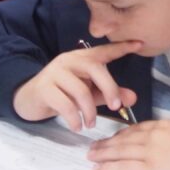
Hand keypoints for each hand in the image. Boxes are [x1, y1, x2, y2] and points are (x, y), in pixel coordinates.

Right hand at [12, 39, 142, 130]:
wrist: (29, 99)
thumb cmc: (64, 93)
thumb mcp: (89, 92)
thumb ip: (109, 93)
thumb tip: (133, 98)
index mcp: (83, 58)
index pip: (105, 50)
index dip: (122, 47)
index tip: (140, 44)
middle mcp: (70, 60)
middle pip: (95, 68)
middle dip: (109, 88)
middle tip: (115, 107)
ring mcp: (55, 72)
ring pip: (80, 90)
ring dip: (90, 110)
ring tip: (91, 124)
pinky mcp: (44, 88)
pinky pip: (65, 104)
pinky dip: (74, 118)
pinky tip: (78, 126)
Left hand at [87, 120, 169, 169]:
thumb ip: (169, 136)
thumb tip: (161, 145)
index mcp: (162, 125)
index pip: (136, 129)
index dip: (120, 135)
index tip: (112, 138)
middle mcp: (152, 136)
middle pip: (123, 139)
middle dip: (106, 144)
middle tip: (93, 147)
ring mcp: (149, 153)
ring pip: (119, 152)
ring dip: (102, 154)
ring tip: (91, 157)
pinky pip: (123, 168)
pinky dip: (108, 168)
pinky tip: (99, 169)